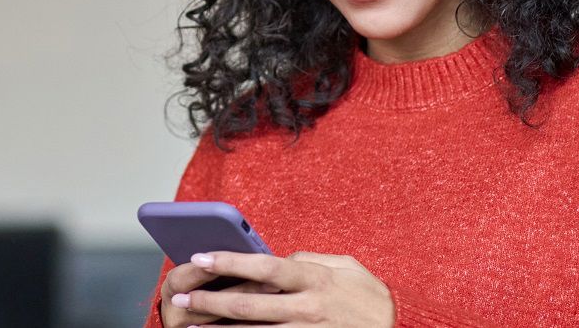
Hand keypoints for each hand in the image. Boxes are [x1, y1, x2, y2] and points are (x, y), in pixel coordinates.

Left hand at [168, 251, 393, 326]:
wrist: (399, 327)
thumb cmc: (369, 297)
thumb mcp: (346, 267)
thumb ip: (311, 259)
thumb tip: (280, 257)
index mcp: (315, 279)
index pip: (263, 268)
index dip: (229, 262)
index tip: (200, 257)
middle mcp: (307, 308)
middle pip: (248, 306)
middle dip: (209, 302)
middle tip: (179, 299)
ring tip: (189, 327)